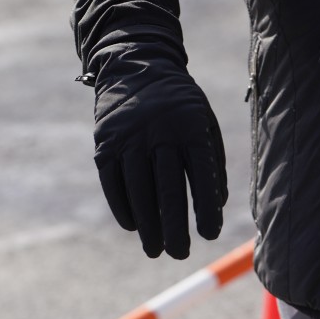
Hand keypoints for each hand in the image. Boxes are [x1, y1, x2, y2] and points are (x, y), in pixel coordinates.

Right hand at [92, 47, 226, 258]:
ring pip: (138, 190)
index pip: (200, 173)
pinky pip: (113, 182)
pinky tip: (134, 226)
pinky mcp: (105, 143)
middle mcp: (158, 131)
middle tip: (180, 253)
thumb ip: (212, 161)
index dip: (205, 206)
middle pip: (167, 188)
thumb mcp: (204, 119)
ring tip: (156, 249)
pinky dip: (123, 207)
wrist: (134, 65)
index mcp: (189, 125)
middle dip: (174, 226)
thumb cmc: (179, 103)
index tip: (209, 233)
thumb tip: (215, 205)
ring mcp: (128, 137)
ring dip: (147, 225)